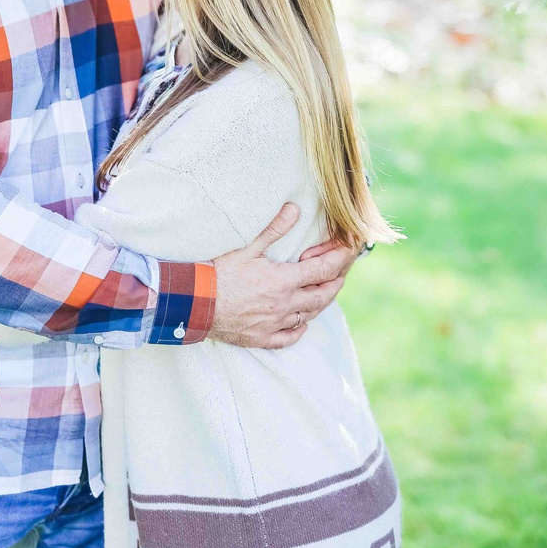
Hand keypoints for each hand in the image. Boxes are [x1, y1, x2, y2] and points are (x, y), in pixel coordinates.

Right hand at [210, 204, 361, 348]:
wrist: (197, 303)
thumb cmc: (219, 273)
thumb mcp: (247, 247)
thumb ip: (274, 229)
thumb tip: (294, 209)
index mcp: (284, 281)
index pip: (323, 270)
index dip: (339, 259)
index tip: (349, 250)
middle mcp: (285, 304)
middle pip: (322, 295)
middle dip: (336, 281)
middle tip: (341, 272)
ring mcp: (275, 323)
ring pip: (309, 315)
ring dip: (321, 303)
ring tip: (326, 292)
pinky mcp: (262, 337)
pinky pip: (289, 337)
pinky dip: (300, 329)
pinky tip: (302, 323)